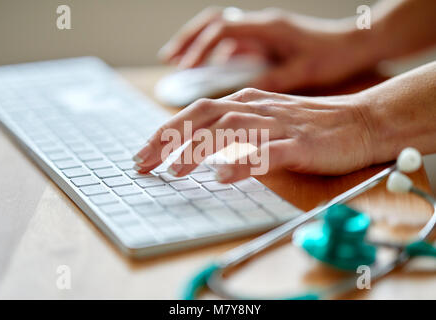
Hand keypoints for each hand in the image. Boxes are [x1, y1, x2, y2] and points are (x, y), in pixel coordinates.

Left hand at [132, 88, 374, 182]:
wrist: (360, 122)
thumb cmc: (309, 125)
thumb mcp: (265, 119)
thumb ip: (234, 126)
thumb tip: (198, 144)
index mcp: (246, 101)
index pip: (196, 111)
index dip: (166, 131)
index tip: (143, 153)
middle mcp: (257, 108)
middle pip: (203, 117)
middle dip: (168, 139)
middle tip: (143, 163)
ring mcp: (278, 125)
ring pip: (230, 130)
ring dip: (198, 150)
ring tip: (174, 171)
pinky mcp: (300, 145)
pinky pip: (266, 153)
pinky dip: (241, 163)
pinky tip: (221, 176)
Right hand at [158, 7, 375, 91]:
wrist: (356, 43)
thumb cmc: (334, 56)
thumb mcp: (303, 72)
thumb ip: (272, 81)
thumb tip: (242, 98)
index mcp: (268, 29)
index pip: (223, 31)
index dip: (200, 48)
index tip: (184, 67)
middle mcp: (260, 27)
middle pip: (213, 25)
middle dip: (188, 41)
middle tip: (169, 59)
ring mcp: (261, 33)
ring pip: (220, 33)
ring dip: (198, 46)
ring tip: (179, 64)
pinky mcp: (264, 43)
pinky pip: (232, 45)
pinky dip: (215, 56)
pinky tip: (208, 72)